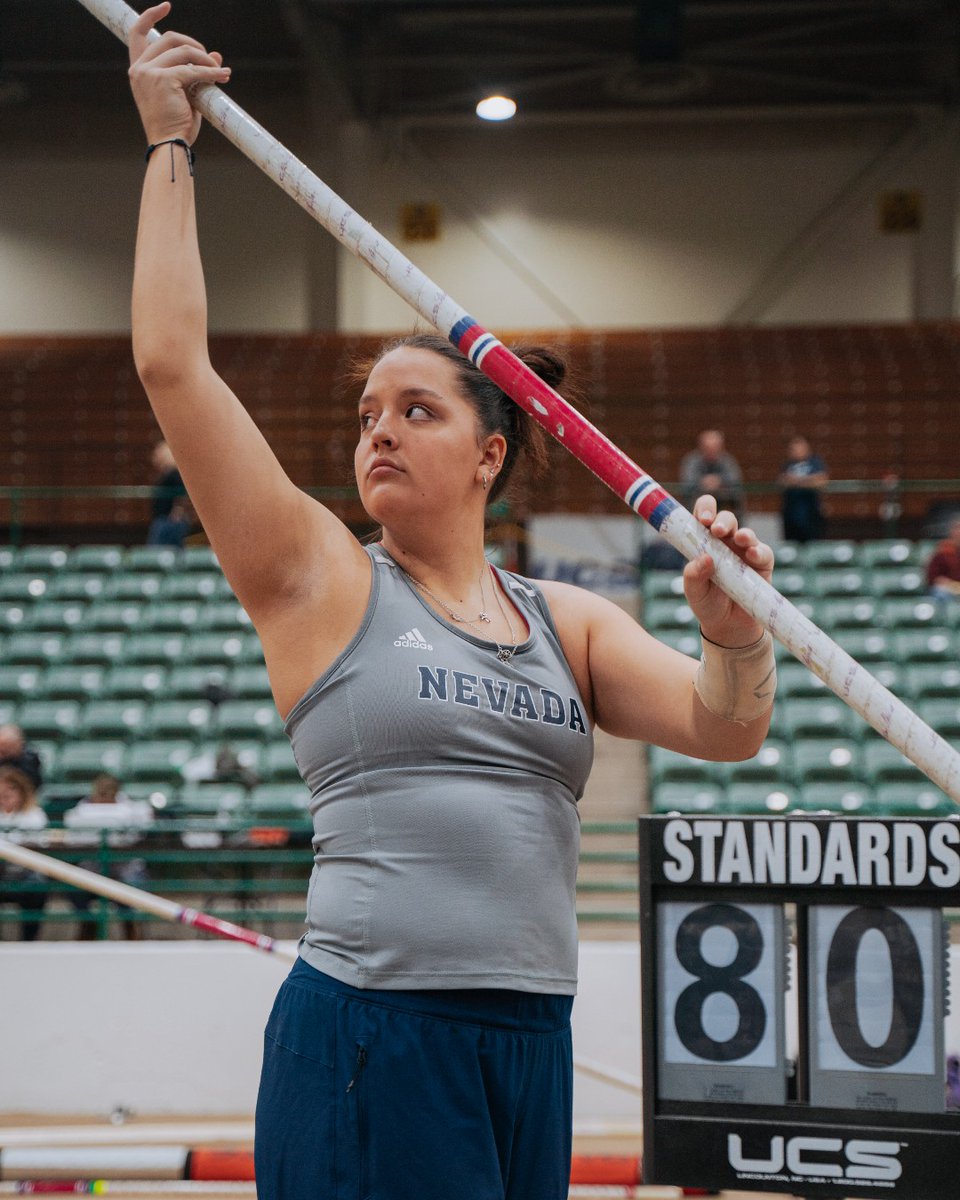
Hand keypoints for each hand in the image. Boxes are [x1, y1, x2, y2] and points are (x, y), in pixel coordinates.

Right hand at [128, 3, 230, 145]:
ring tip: (220, 73)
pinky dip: (211, 72)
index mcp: (138, 69)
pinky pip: (194, 70)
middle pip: (170, 38)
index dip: (151, 16)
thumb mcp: (185, 93)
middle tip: (212, 61)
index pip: (137, 32)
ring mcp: (149, 73)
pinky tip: (223, 76)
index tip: (166, 5)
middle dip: (195, 46)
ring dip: (207, 61)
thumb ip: (195, 72)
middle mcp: (139, 68)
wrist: (170, 145)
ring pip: (184, 51)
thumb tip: (216, 55)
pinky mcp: (164, 79)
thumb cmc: (175, 124)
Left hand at [682, 495, 773, 646]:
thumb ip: (694, 575)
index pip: (702, 516)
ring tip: (740, 539)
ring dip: (743, 533)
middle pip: (725, 519)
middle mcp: (724, 542)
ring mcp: (744, 551)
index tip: (701, 519)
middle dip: (721, 520)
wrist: (729, 626)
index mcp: (704, 542)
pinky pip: (763, 552)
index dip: (703, 510)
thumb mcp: (694, 592)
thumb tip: (704, 558)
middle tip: (715, 530)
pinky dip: (759, 551)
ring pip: (745, 533)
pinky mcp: (761, 564)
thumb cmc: (707, 603)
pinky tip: (753, 555)